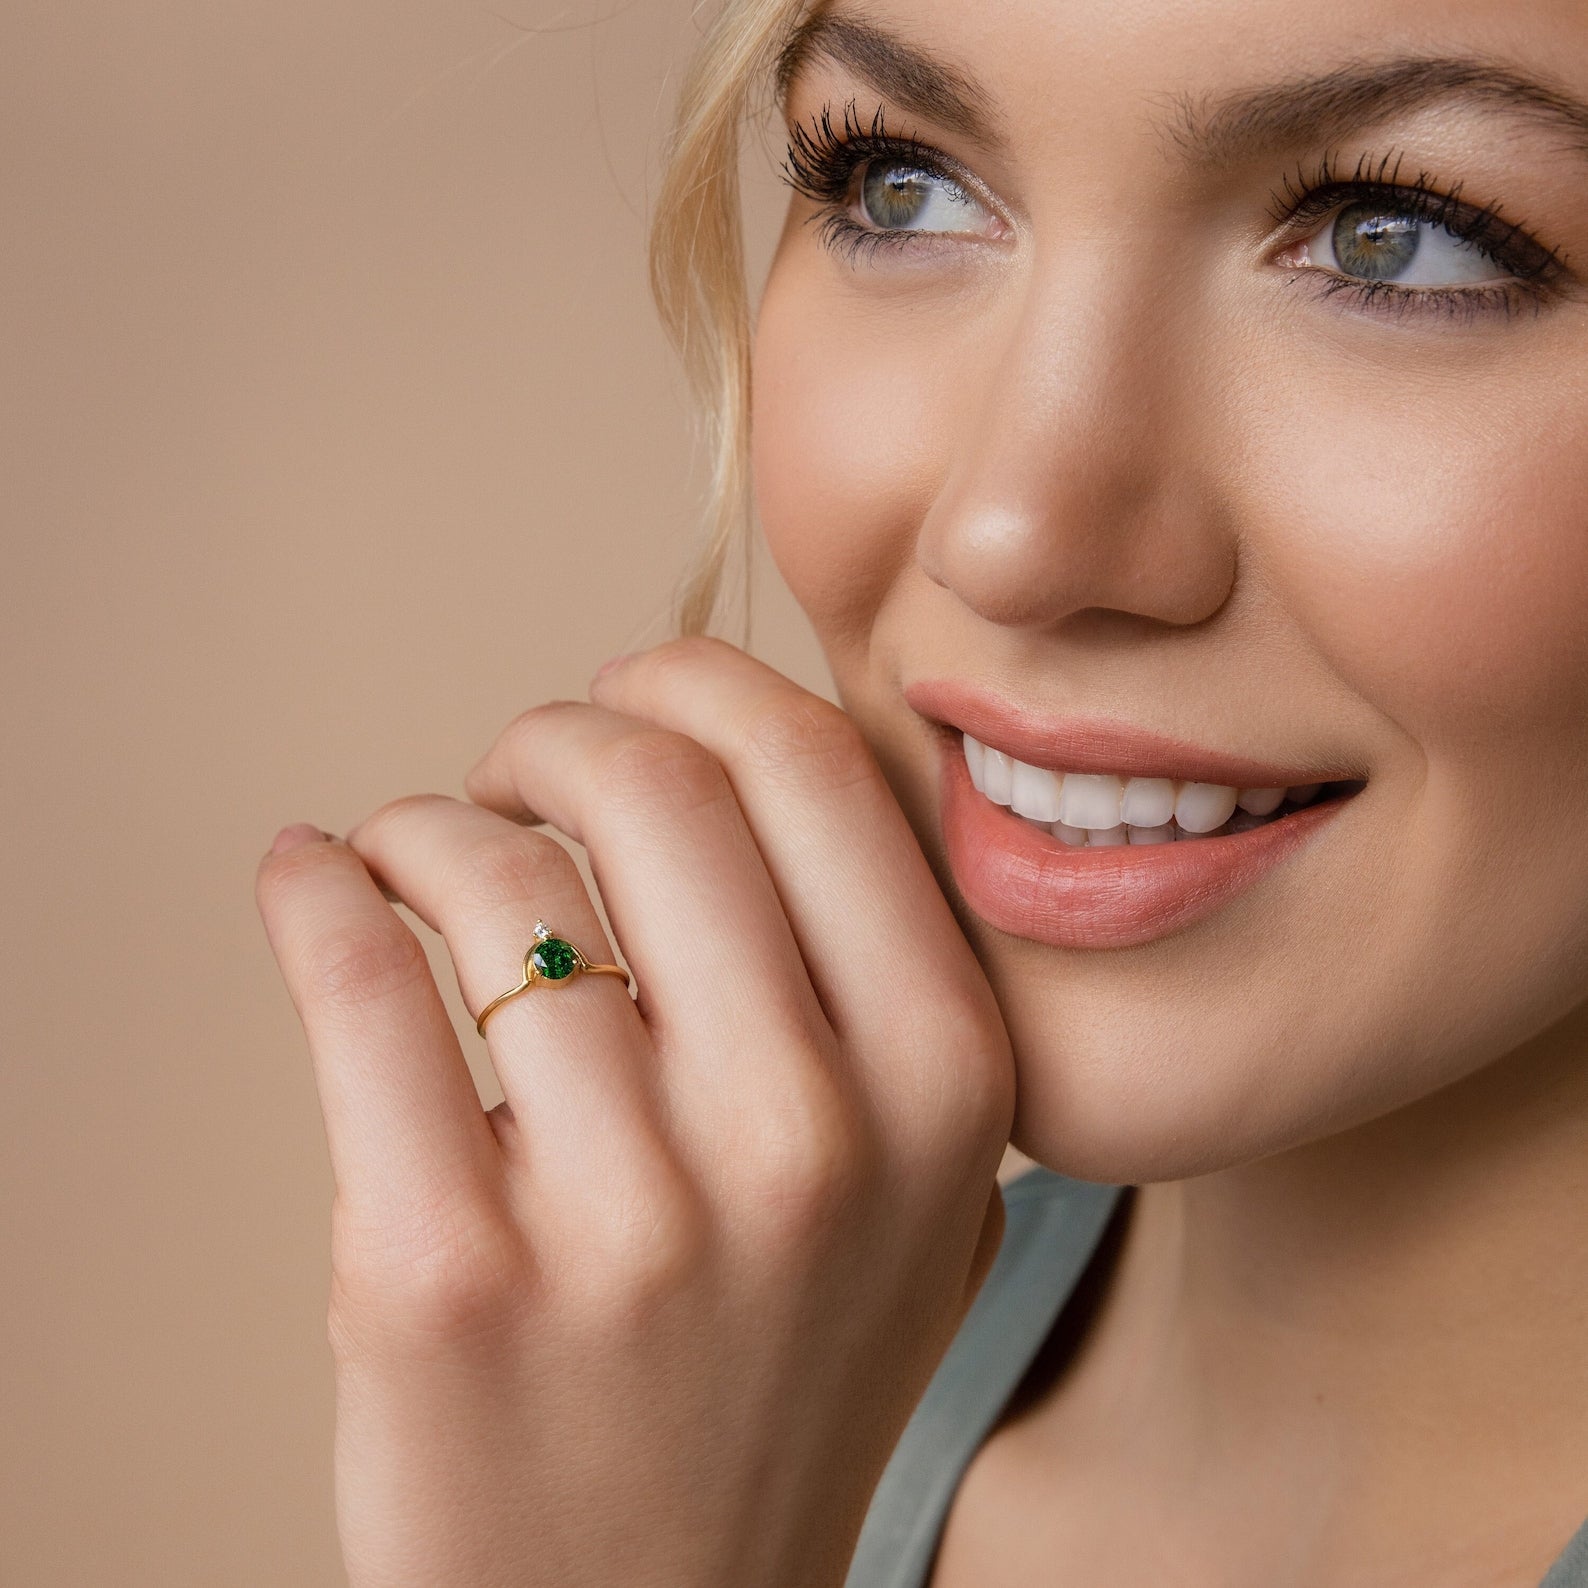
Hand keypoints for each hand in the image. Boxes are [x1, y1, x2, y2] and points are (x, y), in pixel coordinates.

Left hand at [255, 638, 1014, 1587]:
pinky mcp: (444, 1275)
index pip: (813, 769)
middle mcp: (809, 1136)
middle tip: (514, 768)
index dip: (694, 685)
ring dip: (426, 824)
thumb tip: (733, 760)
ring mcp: (629, 1213)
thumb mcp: (918, 1189)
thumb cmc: (771, 1373)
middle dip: (556, 731)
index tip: (628, 694)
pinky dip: (313, 889)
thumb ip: (878, 985)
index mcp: (943, 1082)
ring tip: (411, 861)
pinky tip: (309, 879)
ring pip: (491, 870)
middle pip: (654, 784)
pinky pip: (358, 982)